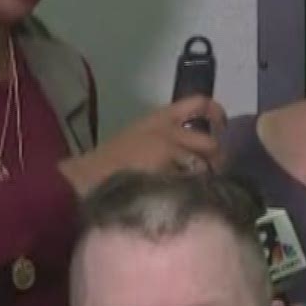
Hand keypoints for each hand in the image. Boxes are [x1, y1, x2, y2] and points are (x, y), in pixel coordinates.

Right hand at [59, 95, 225, 194]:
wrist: (85, 179)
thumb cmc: (106, 163)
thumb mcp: (134, 138)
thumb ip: (162, 140)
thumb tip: (189, 153)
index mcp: (158, 119)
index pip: (198, 103)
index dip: (216, 113)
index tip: (221, 126)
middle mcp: (169, 133)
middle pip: (210, 143)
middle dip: (217, 160)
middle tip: (213, 174)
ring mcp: (170, 155)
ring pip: (205, 166)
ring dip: (208, 179)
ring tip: (203, 191)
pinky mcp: (169, 176)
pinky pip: (194, 186)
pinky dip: (197, 193)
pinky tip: (190, 201)